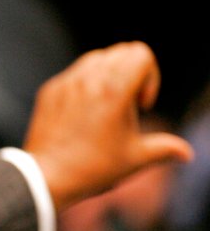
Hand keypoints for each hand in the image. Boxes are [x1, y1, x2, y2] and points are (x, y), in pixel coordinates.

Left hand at [24, 41, 192, 211]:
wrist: (45, 178)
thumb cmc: (92, 169)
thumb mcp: (135, 159)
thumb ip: (164, 149)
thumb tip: (185, 154)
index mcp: (113, 88)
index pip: (141, 54)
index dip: (150, 77)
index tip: (140, 106)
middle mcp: (88, 78)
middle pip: (120, 52)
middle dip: (131, 74)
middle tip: (125, 106)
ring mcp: (65, 82)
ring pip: (95, 59)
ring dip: (107, 75)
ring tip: (105, 108)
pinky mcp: (49, 90)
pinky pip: (72, 74)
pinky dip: (84, 85)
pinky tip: (82, 114)